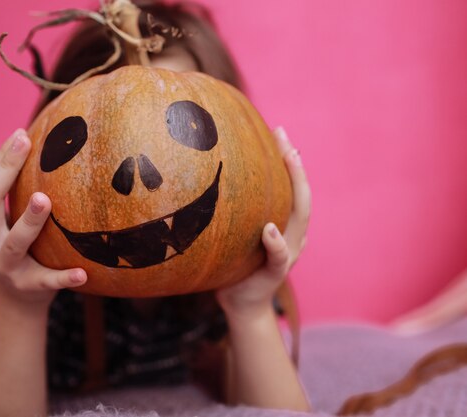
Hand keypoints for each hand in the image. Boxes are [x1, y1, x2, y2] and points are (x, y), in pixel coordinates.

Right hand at [0, 128, 86, 306]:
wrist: (16, 300)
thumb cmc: (19, 247)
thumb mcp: (10, 221)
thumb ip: (20, 193)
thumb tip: (48, 144)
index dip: (2, 158)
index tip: (21, 133)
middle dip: (5, 173)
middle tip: (25, 145)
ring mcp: (6, 266)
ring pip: (14, 243)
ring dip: (28, 221)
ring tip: (45, 200)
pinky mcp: (28, 287)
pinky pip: (47, 281)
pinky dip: (63, 278)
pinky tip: (82, 273)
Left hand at [216, 126, 310, 318]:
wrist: (240, 303)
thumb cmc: (233, 264)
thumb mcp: (235, 232)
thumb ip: (235, 210)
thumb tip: (205, 176)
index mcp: (284, 224)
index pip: (291, 187)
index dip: (288, 159)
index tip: (278, 132)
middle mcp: (292, 235)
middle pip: (301, 195)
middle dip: (295, 164)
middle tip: (284, 137)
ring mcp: (288, 253)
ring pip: (299, 218)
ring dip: (297, 188)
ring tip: (290, 159)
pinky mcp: (276, 273)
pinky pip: (279, 256)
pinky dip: (276, 242)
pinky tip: (269, 227)